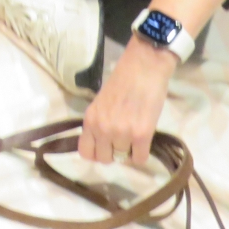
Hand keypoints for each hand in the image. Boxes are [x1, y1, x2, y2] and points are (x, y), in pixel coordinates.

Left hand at [78, 35, 176, 165]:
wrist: (143, 69)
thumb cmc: (121, 82)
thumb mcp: (100, 104)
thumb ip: (98, 123)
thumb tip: (101, 142)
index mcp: (89, 120)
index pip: (85, 152)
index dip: (95, 153)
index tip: (104, 148)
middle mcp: (102, 129)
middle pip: (104, 159)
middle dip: (113, 154)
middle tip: (122, 142)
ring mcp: (121, 133)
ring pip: (122, 159)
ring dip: (129, 151)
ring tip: (134, 137)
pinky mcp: (142, 135)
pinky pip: (140, 159)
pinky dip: (142, 154)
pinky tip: (143, 142)